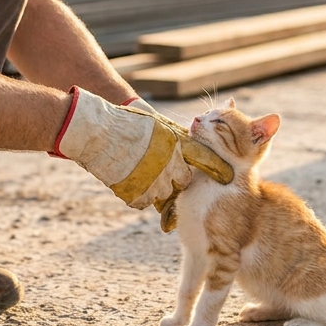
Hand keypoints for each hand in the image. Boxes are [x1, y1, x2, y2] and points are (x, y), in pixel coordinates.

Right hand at [53, 89, 233, 223]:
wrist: (96, 130)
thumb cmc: (126, 123)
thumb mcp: (157, 125)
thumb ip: (178, 138)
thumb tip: (195, 146)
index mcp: (177, 145)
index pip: (207, 161)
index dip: (219, 170)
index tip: (229, 176)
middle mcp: (169, 165)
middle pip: (184, 182)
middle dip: (178, 180)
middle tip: (166, 174)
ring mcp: (152, 182)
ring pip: (164, 195)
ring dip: (157, 188)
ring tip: (142, 174)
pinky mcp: (135, 194)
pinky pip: (144, 202)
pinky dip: (139, 195)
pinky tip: (130, 181)